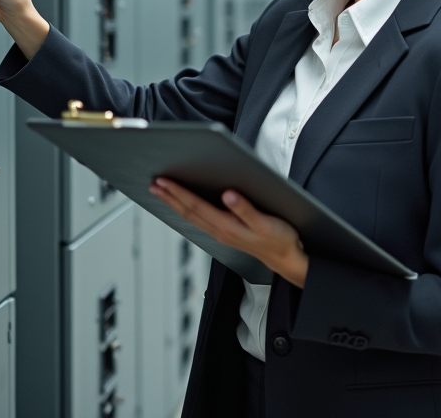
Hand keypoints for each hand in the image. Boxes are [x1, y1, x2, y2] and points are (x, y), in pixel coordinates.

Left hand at [149, 178, 308, 287]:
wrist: (286, 258)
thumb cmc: (279, 239)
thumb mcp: (266, 223)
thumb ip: (246, 209)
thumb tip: (228, 194)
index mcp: (227, 226)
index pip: (196, 206)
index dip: (178, 192)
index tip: (164, 181)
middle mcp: (220, 231)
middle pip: (188, 212)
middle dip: (169, 197)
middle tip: (154, 183)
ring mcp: (221, 234)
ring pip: (191, 218)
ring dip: (174, 204)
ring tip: (162, 192)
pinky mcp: (226, 234)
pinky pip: (199, 221)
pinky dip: (186, 211)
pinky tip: (183, 205)